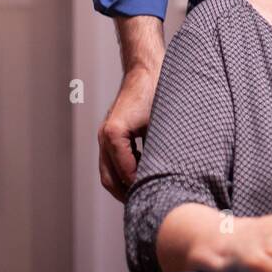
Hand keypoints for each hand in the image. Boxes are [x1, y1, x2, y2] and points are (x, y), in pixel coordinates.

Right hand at [98, 68, 155, 201]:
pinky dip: (124, 172)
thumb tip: (166, 176)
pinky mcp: (111, 133)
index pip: (125, 173)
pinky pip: (112, 160)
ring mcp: (105, 135)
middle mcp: (105, 136)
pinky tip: (143, 174)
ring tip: (144, 194)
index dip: (140, 186)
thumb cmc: (157, 91)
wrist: (147, 69)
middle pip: (109, 178)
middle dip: (126, 194)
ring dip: (124, 185)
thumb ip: (159, 149)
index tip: (156, 195)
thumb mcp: (161, 123)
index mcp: (115, 134)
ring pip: (108, 172)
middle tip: (147, 203)